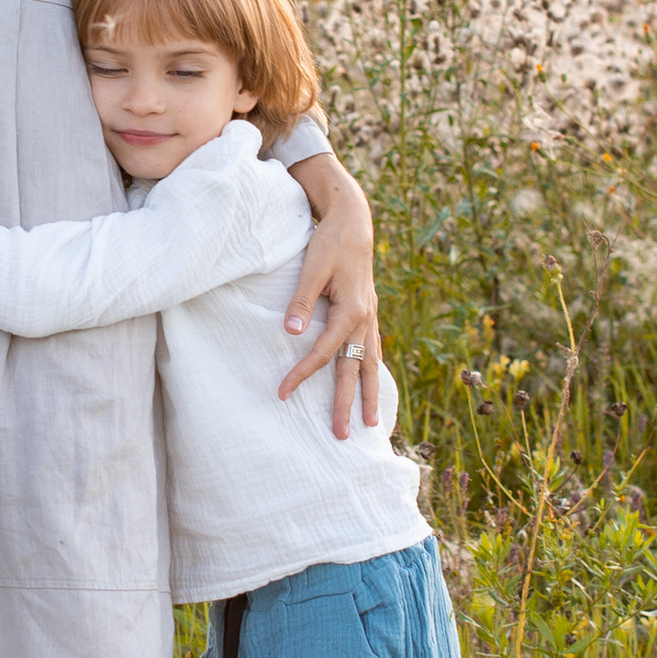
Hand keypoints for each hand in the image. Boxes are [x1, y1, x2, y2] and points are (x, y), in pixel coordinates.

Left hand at [276, 154, 381, 438]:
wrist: (353, 222)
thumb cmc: (329, 244)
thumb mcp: (312, 268)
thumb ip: (301, 301)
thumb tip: (291, 332)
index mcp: (352, 311)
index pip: (324, 353)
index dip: (302, 374)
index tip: (282, 392)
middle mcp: (366, 320)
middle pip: (354, 370)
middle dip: (347, 404)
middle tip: (340, 435)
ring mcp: (371, 318)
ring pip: (372, 365)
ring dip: (370, 395)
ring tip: (372, 424)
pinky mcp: (369, 314)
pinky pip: (374, 352)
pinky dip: (373, 373)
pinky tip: (372, 387)